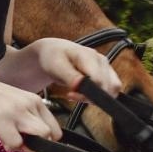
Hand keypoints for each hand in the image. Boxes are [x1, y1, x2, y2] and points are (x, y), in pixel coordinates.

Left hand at [0, 37, 123, 99]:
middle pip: (111, 85)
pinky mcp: (99, 74)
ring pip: (110, 89)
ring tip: (72, 95)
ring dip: (94, 97)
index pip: (102, 77)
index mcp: (86, 54)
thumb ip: (68, 75)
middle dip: (94, 96)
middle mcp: (98, 58)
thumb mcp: (52, 65)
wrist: (41, 55)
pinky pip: (106, 90)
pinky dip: (93, 97)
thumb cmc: (44, 57)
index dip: (93, 91)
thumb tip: (82, 87)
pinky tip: (76, 95)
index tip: (74, 95)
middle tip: (72, 96)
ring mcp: (100, 66)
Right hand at [0, 72, 62, 150]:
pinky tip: (0, 138)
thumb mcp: (11, 102)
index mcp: (33, 100)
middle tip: (20, 142)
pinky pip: (16, 143)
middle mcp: (28, 104)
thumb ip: (24, 117)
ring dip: (27, 146)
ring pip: (40, 137)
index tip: (32, 141)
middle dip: (37, 144)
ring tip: (11, 140)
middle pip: (50, 134)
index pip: (54, 127)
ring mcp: (16, 112)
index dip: (46, 139)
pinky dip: (9, 147)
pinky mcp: (2, 120)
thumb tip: (31, 141)